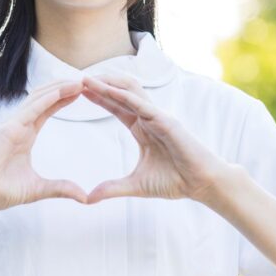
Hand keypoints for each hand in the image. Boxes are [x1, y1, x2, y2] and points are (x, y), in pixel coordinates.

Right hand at [0, 79, 89, 212]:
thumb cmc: (0, 190)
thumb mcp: (38, 189)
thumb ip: (61, 188)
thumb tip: (84, 197)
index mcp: (25, 134)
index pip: (48, 109)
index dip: (64, 98)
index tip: (81, 91)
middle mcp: (20, 125)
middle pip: (45, 98)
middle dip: (64, 87)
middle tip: (85, 80)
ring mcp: (13, 125)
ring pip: (38, 98)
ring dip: (58, 88)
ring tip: (78, 81)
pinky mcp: (7, 129)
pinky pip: (30, 110)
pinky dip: (46, 99)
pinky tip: (61, 91)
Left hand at [80, 73, 231, 204]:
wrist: (201, 184)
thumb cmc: (175, 181)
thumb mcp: (135, 185)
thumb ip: (112, 188)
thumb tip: (88, 198)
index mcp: (142, 127)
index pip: (115, 105)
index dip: (97, 96)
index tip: (76, 89)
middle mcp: (148, 117)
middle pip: (119, 92)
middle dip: (98, 83)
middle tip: (74, 78)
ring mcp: (157, 116)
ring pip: (129, 90)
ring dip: (107, 82)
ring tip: (86, 78)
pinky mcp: (166, 120)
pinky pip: (141, 103)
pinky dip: (122, 95)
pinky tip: (105, 89)